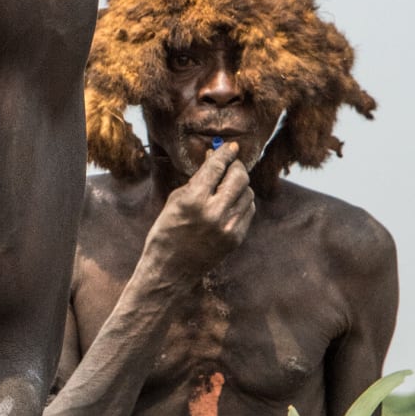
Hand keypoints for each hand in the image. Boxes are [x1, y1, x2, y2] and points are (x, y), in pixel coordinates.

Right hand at [143, 143, 254, 280]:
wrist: (171, 269)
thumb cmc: (166, 232)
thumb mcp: (174, 201)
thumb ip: (196, 180)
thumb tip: (213, 159)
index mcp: (194, 200)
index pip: (216, 167)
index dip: (225, 153)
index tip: (231, 146)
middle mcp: (214, 212)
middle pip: (239, 177)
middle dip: (236, 167)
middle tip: (231, 165)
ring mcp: (228, 227)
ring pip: (247, 193)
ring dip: (240, 185)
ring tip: (228, 186)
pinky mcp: (236, 238)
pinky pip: (248, 210)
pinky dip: (242, 202)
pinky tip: (231, 203)